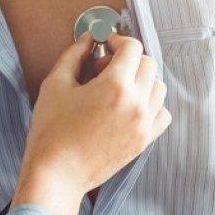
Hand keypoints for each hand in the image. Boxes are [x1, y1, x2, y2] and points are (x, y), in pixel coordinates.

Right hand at [12, 34, 171, 214]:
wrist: (57, 174)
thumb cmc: (52, 130)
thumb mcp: (55, 84)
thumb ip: (74, 55)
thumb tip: (88, 40)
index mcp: (115, 86)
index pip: (132, 48)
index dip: (117, 40)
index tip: (106, 46)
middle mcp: (136, 103)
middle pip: (148, 64)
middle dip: (128, 59)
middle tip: (104, 69)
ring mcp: (143, 124)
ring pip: (159, 88)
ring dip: (142, 80)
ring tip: (117, 89)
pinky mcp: (143, 141)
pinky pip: (162, 114)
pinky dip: (151, 105)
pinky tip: (129, 108)